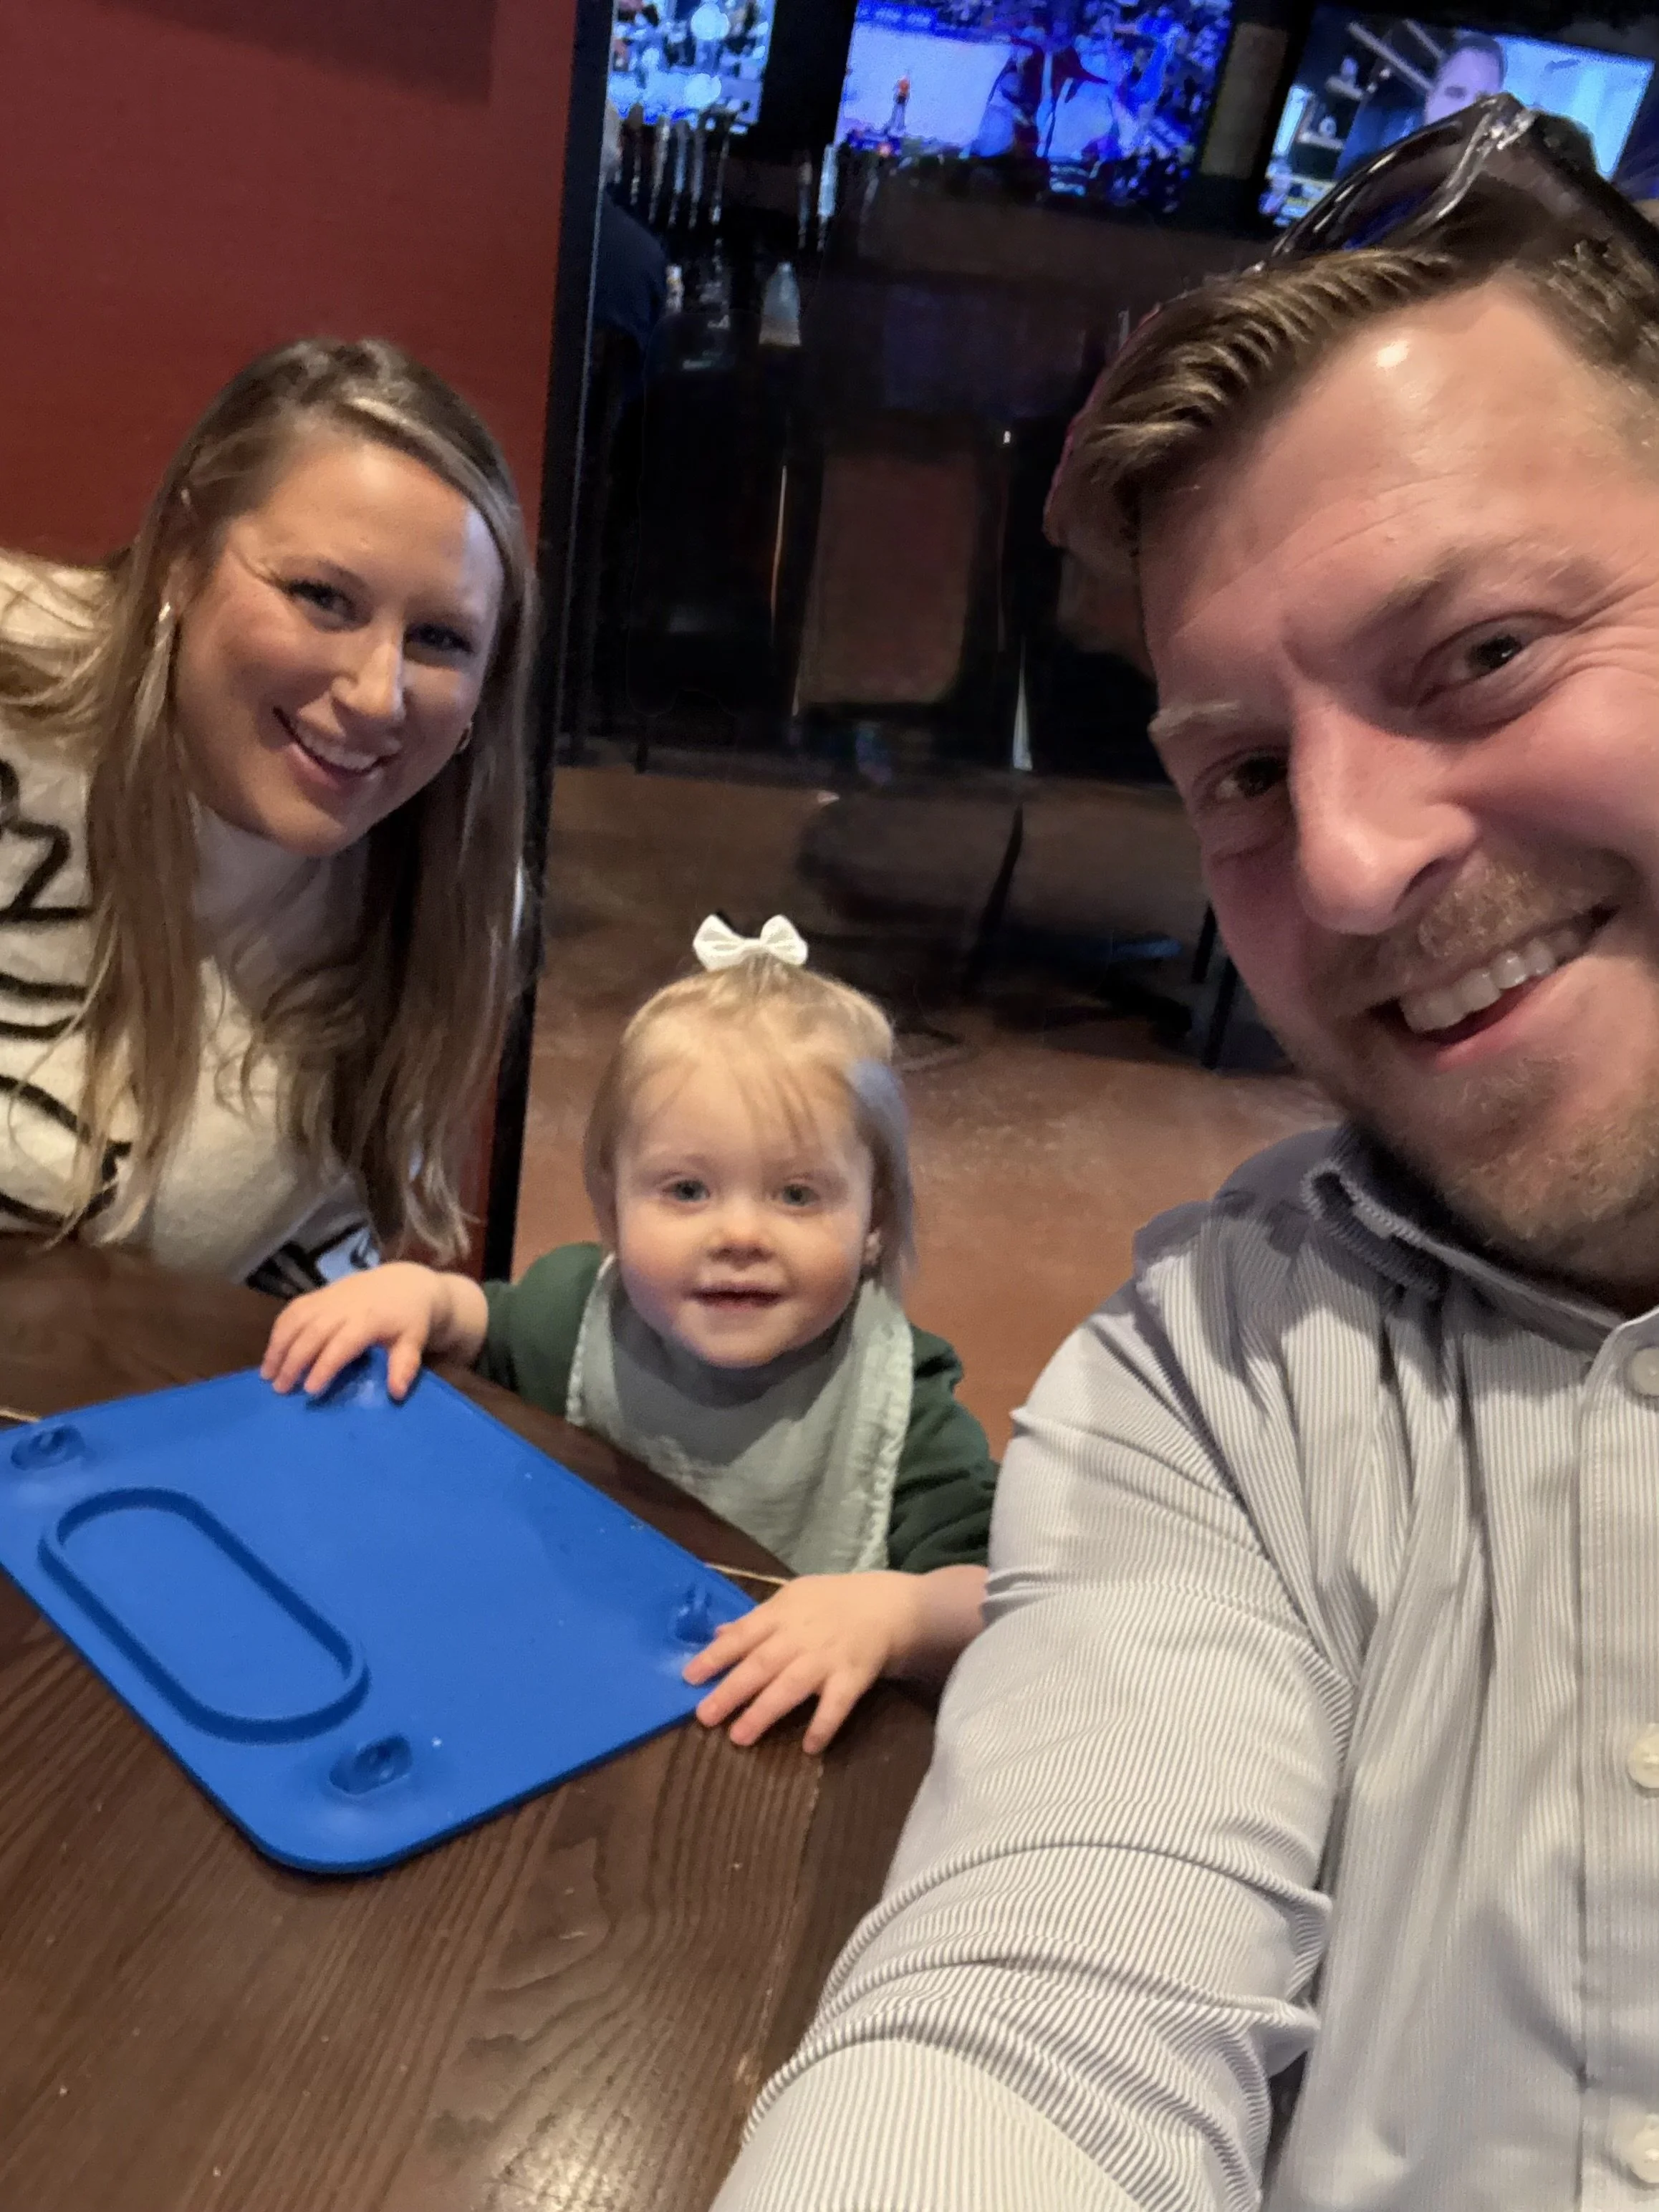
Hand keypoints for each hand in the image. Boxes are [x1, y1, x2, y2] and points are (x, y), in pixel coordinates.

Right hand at [260, 1264, 486, 1402]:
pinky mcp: (320, 1293)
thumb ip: (405, 1365)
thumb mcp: (414, 1341)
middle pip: (311, 1333)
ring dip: (278, 1345)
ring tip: (267, 1374)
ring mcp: (329, 1297)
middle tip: (280, 1390)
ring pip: (295, 1319)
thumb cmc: (410, 1319)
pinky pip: (293, 1309)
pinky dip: (279, 1329)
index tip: (310, 1390)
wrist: (406, 1283)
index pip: (341, 1344)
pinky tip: (272, 1351)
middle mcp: (344, 1306)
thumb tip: (397, 1393)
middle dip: (293, 1361)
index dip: (324, 1366)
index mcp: (369, 1318)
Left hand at [682, 1572, 926, 1753]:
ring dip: (765, 1711)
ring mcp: (827, 1658)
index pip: (742, 1635)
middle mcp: (800, 1636)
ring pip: (791, 1686)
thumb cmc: (831, 1602)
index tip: (689, 1677)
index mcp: (781, 1614)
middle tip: (704, 1716)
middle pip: (761, 1664)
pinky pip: (838, 1704)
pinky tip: (809, 1747)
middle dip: (731, 1691)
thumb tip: (716, 1635)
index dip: (716, 1656)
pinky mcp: (854, 1677)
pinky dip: (824, 1724)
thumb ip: (754, 1620)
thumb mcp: (791, 1599)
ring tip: (739, 1736)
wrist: (886, 1605)